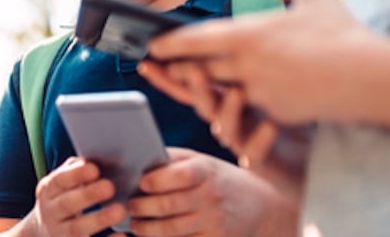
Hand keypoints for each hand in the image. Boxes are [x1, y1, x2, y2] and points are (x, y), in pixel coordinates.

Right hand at [26, 157, 126, 236]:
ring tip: (119, 210)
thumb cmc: (62, 198)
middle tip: (110, 186)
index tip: (94, 169)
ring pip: (77, 228)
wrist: (41, 233)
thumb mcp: (62, 184)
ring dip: (99, 219)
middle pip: (67, 204)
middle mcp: (51, 212)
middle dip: (88, 195)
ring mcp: (60, 233)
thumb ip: (76, 170)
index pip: (60, 181)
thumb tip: (100, 157)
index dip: (76, 175)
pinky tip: (122, 236)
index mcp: (48, 190)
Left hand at [126, 149, 275, 236]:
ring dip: (147, 230)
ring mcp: (215, 223)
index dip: (155, 180)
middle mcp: (212, 197)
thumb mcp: (201, 161)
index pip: (179, 176)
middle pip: (169, 206)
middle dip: (141, 207)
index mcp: (206, 171)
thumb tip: (136, 163)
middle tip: (128, 206)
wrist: (261, 205)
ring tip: (135, 224)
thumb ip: (172, 160)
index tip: (140, 183)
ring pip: (172, 231)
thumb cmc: (218, 179)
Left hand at [144, 0, 377, 124]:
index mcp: (248, 36)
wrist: (369, 78)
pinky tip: (233, 100)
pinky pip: (249, 108)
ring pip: (222, 91)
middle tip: (161, 66)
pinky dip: (239, 103)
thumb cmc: (341, 33)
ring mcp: (260, 93)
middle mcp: (247, 67)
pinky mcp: (276, 113)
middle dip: (180, 69)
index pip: (196, 41)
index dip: (171, 44)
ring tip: (193, 81)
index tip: (153, 45)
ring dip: (207, 88)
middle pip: (201, 70)